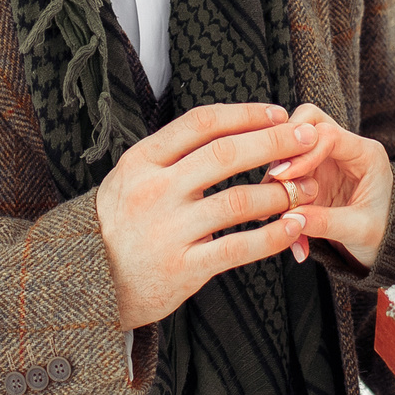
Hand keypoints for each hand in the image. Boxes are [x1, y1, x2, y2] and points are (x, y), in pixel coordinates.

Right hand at [95, 103, 319, 329]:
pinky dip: (271, 236)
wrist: (86, 281)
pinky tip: (293, 226)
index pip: (201, 123)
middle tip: (308, 138)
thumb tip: (227, 126)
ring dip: (281, 192)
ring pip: (238, 201)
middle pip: (225, 154)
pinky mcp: (182, 268)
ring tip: (307, 188)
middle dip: (275, 143)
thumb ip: (170, 155)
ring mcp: (168, 230)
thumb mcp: (128, 177)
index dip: (244, 114)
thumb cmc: (117, 224)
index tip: (276, 113)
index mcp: (142, 161)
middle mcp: (154, 190)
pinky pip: (237, 248)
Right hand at [262, 102, 392, 267]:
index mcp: (366, 154)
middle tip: (274, 179)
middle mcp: (345, 149)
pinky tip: (282, 221)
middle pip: (308, 122)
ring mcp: (326, 159)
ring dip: (278, 175)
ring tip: (274, 208)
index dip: (303, 152)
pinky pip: (287, 173)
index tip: (284, 176)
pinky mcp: (311, 174)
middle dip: (286, 148)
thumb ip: (326, 222)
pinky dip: (280, 194)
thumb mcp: (359, 231)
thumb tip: (291, 219)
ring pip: (291, 145)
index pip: (329, 134)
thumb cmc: (381, 234)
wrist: (383, 246)